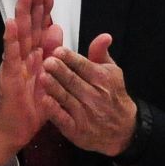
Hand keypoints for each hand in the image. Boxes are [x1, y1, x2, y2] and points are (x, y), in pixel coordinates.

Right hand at [0, 0, 64, 165]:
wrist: (17, 128)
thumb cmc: (33, 104)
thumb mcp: (51, 77)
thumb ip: (54, 53)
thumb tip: (58, 28)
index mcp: (36, 54)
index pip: (41, 26)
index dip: (44, 8)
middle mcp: (24, 55)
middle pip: (30, 24)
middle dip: (33, 3)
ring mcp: (15, 63)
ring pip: (19, 33)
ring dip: (21, 13)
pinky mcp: (9, 74)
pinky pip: (10, 54)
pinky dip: (10, 38)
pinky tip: (11, 23)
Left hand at [42, 33, 136, 156]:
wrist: (123, 129)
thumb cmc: (111, 95)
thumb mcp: (112, 72)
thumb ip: (101, 53)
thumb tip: (104, 36)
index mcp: (102, 78)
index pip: (83, 65)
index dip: (70, 58)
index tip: (57, 50)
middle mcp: (94, 95)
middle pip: (73, 81)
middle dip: (59, 70)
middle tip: (47, 61)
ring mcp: (85, 114)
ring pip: (66, 98)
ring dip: (54, 87)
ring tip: (42, 76)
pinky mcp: (76, 129)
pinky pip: (63, 118)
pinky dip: (54, 110)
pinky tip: (44, 101)